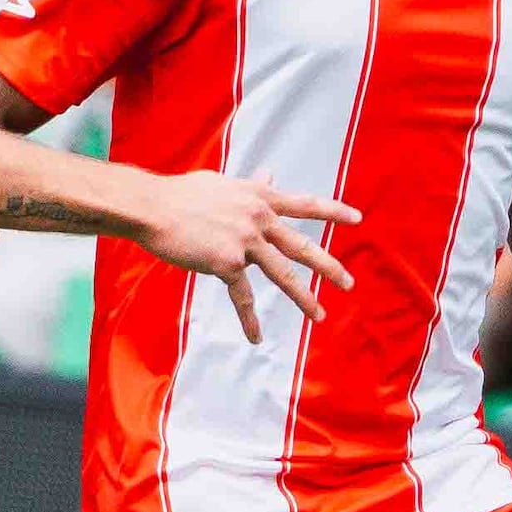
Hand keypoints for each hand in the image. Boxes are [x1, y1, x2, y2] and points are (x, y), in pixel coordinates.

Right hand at [125, 168, 361, 340]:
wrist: (153, 207)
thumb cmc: (182, 194)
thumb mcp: (224, 184)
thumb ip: (251, 184)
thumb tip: (269, 173)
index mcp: (259, 197)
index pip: (305, 204)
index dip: (333, 211)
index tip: (357, 219)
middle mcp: (258, 217)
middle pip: (301, 245)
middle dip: (328, 266)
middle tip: (348, 283)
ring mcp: (244, 241)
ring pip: (282, 274)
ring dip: (303, 297)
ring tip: (318, 316)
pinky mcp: (226, 263)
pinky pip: (242, 296)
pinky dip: (249, 319)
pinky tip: (256, 337)